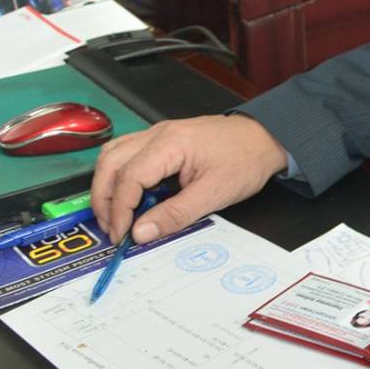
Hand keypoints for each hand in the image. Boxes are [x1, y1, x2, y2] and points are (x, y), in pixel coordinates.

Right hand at [89, 114, 288, 243]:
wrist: (266, 138)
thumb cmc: (245, 160)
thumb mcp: (213, 194)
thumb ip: (175, 215)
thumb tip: (141, 233)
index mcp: (170, 143)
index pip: (128, 177)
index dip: (119, 210)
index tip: (121, 235)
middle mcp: (158, 133)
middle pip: (110, 163)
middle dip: (103, 198)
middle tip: (111, 229)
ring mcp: (158, 133)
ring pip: (113, 155)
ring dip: (107, 185)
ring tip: (115, 216)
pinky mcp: (162, 139)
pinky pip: (127, 154)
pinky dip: (120, 176)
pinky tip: (130, 197)